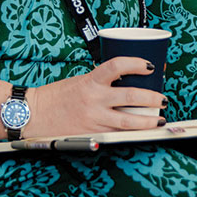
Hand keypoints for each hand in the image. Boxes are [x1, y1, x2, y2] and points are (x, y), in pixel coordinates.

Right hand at [27, 56, 165, 135]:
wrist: (34, 114)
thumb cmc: (56, 96)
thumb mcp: (79, 81)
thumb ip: (100, 82)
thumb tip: (125, 81)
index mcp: (90, 81)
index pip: (117, 66)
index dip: (136, 63)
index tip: (149, 65)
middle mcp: (94, 99)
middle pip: (131, 96)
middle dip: (152, 98)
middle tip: (162, 98)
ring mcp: (95, 118)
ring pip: (129, 121)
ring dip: (149, 120)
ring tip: (159, 118)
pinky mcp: (93, 133)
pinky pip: (118, 133)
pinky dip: (132, 132)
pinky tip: (142, 132)